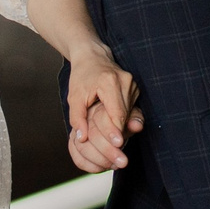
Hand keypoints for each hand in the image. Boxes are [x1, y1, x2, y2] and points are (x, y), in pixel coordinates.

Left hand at [64, 51, 141, 174]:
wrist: (93, 56)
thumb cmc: (81, 76)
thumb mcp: (74, 97)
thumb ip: (77, 118)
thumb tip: (81, 138)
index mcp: (109, 82)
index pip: (117, 112)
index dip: (116, 129)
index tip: (117, 144)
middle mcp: (125, 81)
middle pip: (125, 114)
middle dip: (120, 132)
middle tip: (118, 152)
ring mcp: (133, 84)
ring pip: (129, 112)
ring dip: (122, 126)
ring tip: (117, 143)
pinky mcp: (135, 87)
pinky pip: (130, 108)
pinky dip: (124, 118)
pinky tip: (119, 128)